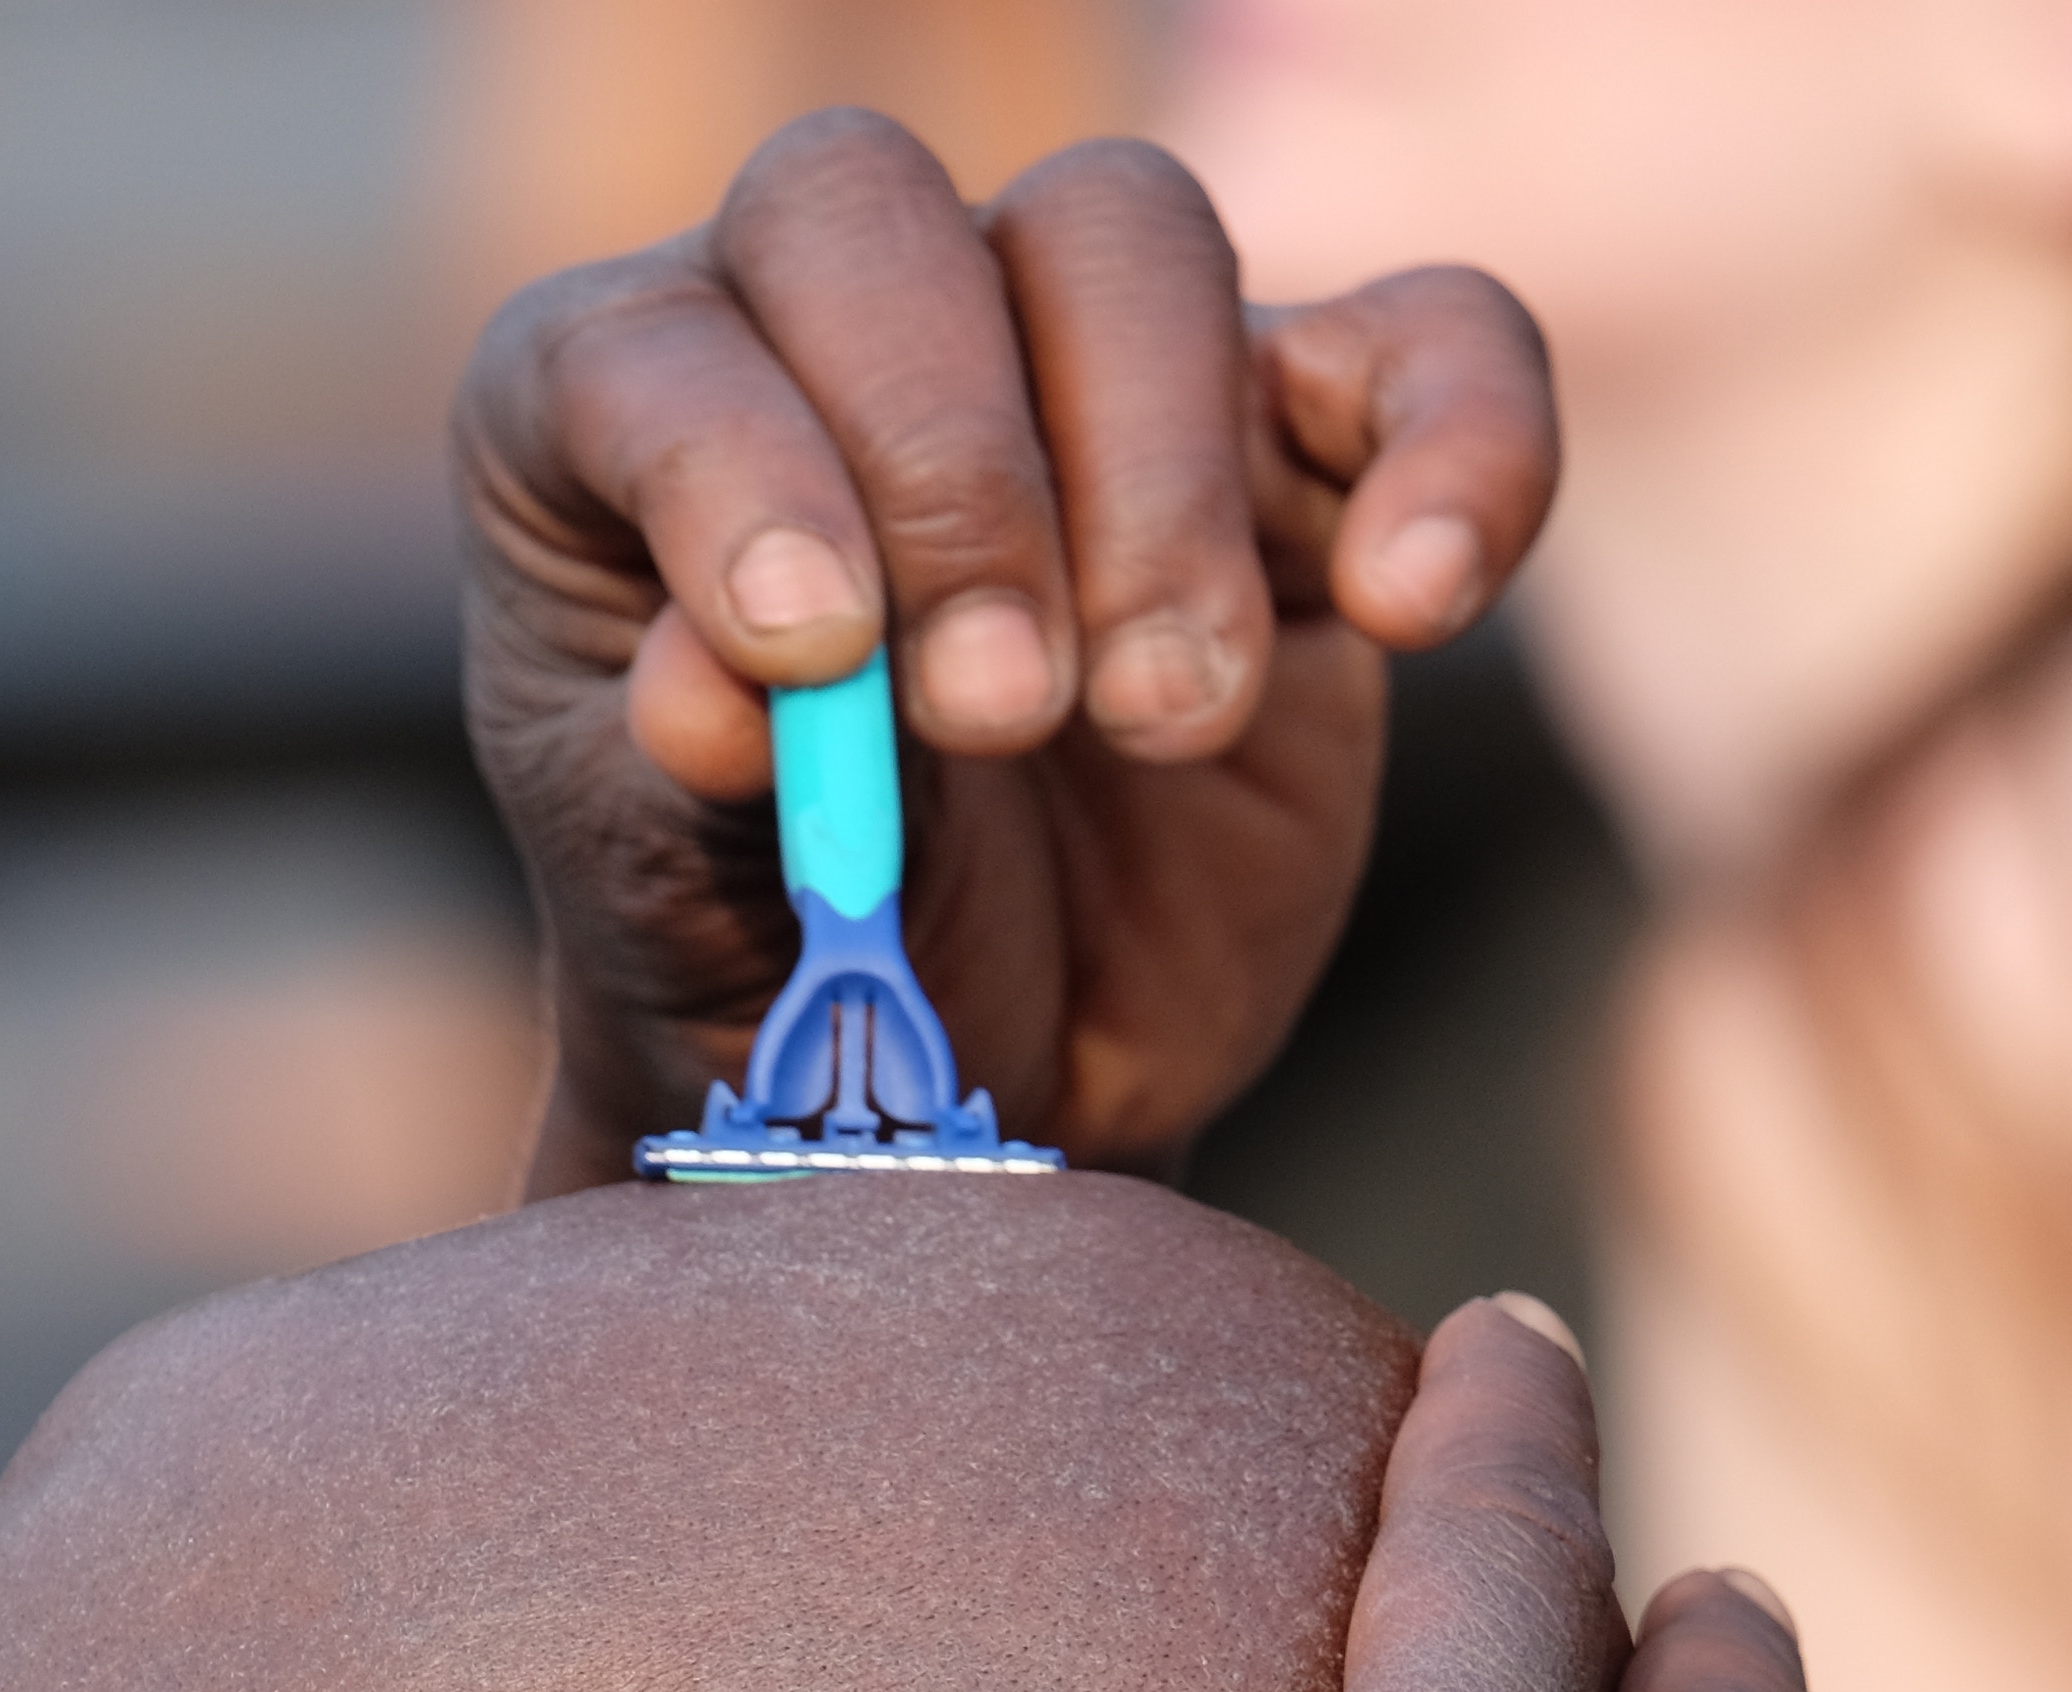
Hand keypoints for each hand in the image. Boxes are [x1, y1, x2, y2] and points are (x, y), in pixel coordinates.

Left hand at [457, 110, 1560, 1191]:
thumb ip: (684, 789)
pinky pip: (1427, 342)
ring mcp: (1072, 375)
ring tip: (1153, 718)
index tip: (814, 649)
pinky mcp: (1297, 458)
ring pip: (1127, 236)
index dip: (736, 470)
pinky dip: (1459, 440)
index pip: (660, 344)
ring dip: (1150, 480)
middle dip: (949, 461)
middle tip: (995, 710)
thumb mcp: (685, 913)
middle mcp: (826, 335)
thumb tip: (716, 686)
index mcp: (612, 416)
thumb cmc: (770, 967)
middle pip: (880, 219)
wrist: (966, 1093)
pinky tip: (1420, 607)